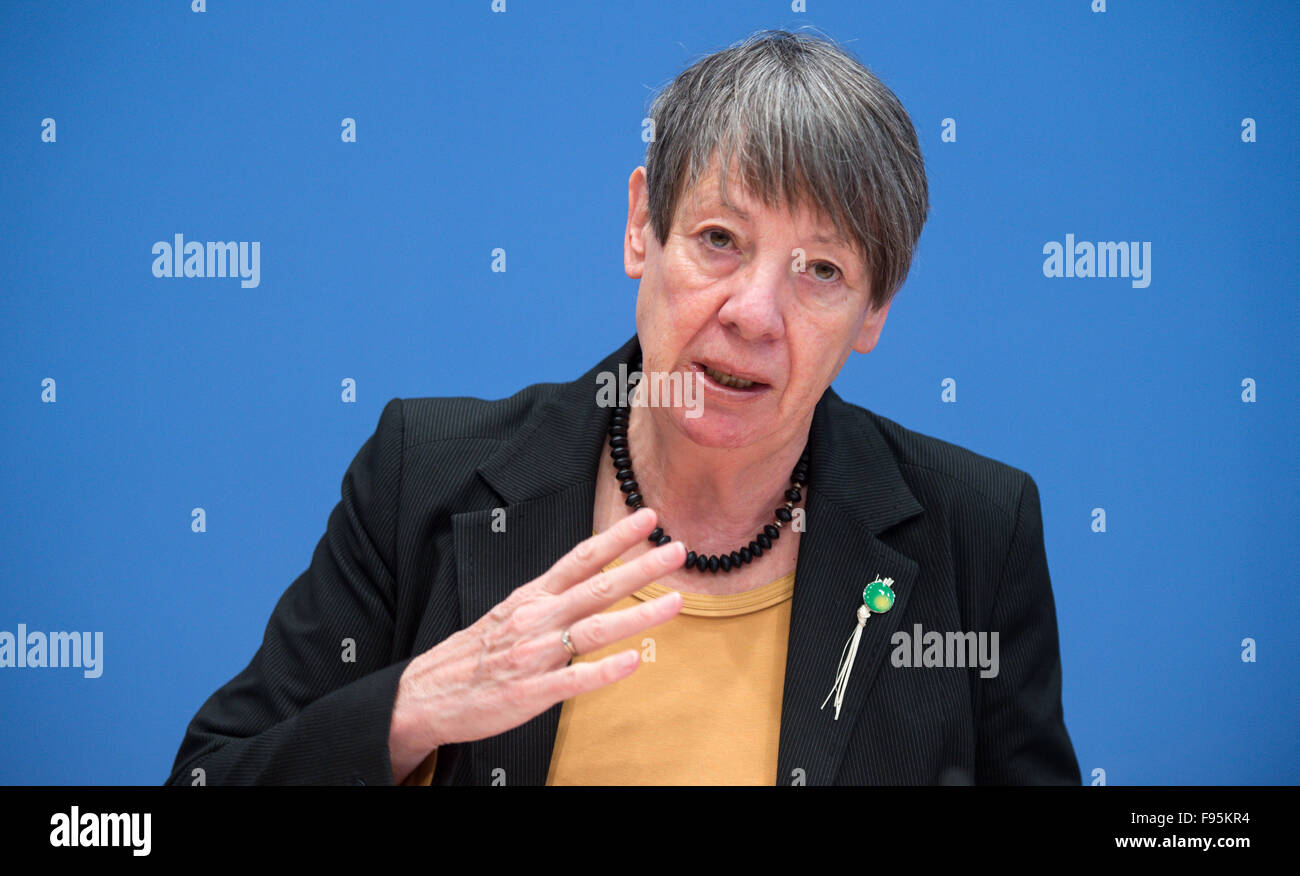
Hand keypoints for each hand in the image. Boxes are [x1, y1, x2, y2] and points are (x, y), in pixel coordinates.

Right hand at [388, 507, 684, 781]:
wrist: (427, 693)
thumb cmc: (475, 654)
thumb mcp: (511, 612)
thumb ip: (551, 598)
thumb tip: (592, 581)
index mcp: (533, 597)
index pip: (581, 559)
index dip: (616, 537)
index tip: (647, 518)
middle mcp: (537, 619)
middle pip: (596, 588)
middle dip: (640, 568)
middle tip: (677, 551)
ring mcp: (535, 655)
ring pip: (593, 630)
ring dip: (637, 615)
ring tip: (674, 602)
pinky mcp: (531, 692)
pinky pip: (574, 680)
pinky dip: (604, 671)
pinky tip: (633, 662)